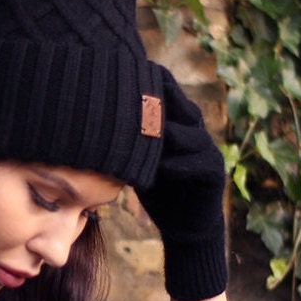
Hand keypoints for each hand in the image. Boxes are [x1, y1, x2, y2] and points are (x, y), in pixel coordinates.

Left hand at [136, 67, 227, 300]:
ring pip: (189, 132)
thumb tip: (87, 126)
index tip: (121, 73)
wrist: (185, 227)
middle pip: (180, 105)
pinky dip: (177, 164)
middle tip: (131, 90)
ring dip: (165, 131)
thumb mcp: (138, 162)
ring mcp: (207, 151)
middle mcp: (195, 131)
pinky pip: (197, 163)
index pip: (166, 95)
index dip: (148, 84)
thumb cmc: (158, 190)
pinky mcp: (214, 173)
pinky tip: (159, 166)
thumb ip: (127, 142)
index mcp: (178, 124)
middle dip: (158, 98)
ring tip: (142, 128)